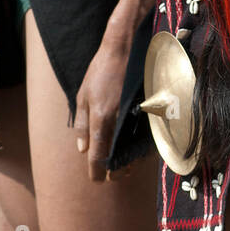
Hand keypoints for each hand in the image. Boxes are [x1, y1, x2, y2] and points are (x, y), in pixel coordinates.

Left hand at [73, 24, 134, 182]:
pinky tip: (136, 151)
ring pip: (135, 150)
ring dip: (130, 162)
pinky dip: (141, 148)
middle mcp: (119, 119)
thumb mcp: (82, 96)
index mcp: (101, 117)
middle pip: (119, 157)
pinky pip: (145, 137)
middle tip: (111, 176)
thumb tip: (82, 149)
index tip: (97, 180)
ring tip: (125, 168)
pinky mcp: (147, 110)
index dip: (96, 170)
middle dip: (115, 171)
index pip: (98, 153)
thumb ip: (82, 125)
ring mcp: (135, 115)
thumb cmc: (100, 72)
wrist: (124, 50)